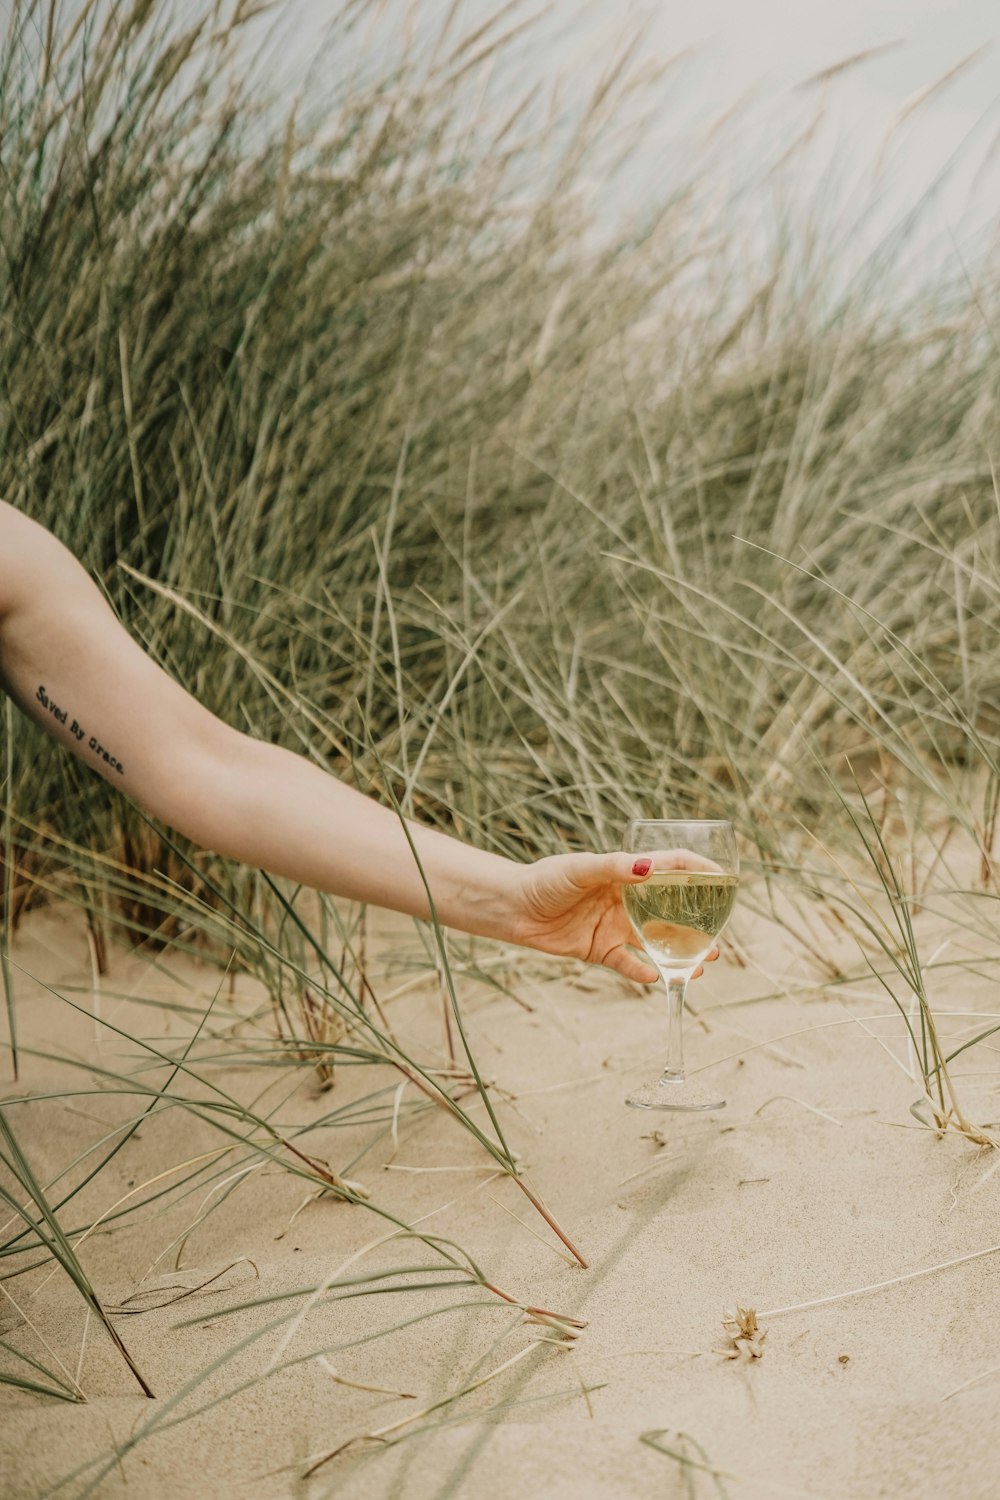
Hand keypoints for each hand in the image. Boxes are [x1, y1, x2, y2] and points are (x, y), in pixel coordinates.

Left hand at [505, 851, 719, 984]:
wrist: (513, 907)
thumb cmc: (546, 880)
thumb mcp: (580, 868)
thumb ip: (614, 868)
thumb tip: (648, 866)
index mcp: (626, 872)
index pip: (671, 866)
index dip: (698, 870)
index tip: (724, 878)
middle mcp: (627, 899)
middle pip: (672, 910)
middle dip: (699, 922)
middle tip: (721, 935)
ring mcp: (616, 926)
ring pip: (657, 941)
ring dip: (681, 953)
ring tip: (705, 963)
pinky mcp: (601, 949)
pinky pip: (628, 963)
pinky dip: (643, 972)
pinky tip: (660, 978)